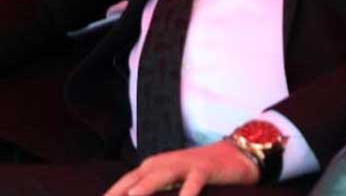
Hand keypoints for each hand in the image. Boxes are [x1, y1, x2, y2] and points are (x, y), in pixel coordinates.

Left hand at [102, 141, 258, 195]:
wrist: (234, 154)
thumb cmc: (197, 171)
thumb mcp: (172, 181)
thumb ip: (155, 190)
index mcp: (152, 167)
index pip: (125, 182)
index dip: (111, 193)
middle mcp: (163, 163)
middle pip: (136, 178)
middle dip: (120, 192)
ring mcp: (183, 164)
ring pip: (160, 176)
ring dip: (145, 187)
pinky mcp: (204, 168)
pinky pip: (194, 182)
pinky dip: (187, 193)